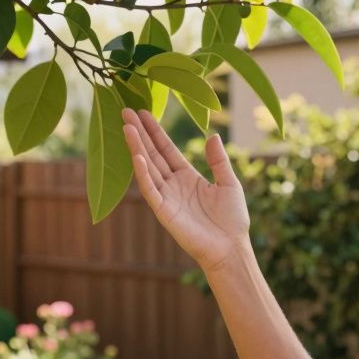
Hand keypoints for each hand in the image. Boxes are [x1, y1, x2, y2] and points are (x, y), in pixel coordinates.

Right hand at [121, 109, 251, 273]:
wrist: (230, 247)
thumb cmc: (232, 219)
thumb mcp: (229, 183)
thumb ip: (219, 160)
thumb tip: (213, 135)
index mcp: (187, 176)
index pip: (166, 149)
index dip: (155, 132)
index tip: (143, 113)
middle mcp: (173, 184)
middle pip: (153, 154)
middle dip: (140, 133)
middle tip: (125, 111)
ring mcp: (167, 197)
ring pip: (148, 168)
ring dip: (137, 148)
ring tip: (127, 127)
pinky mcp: (164, 212)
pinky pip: (151, 190)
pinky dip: (143, 174)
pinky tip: (137, 157)